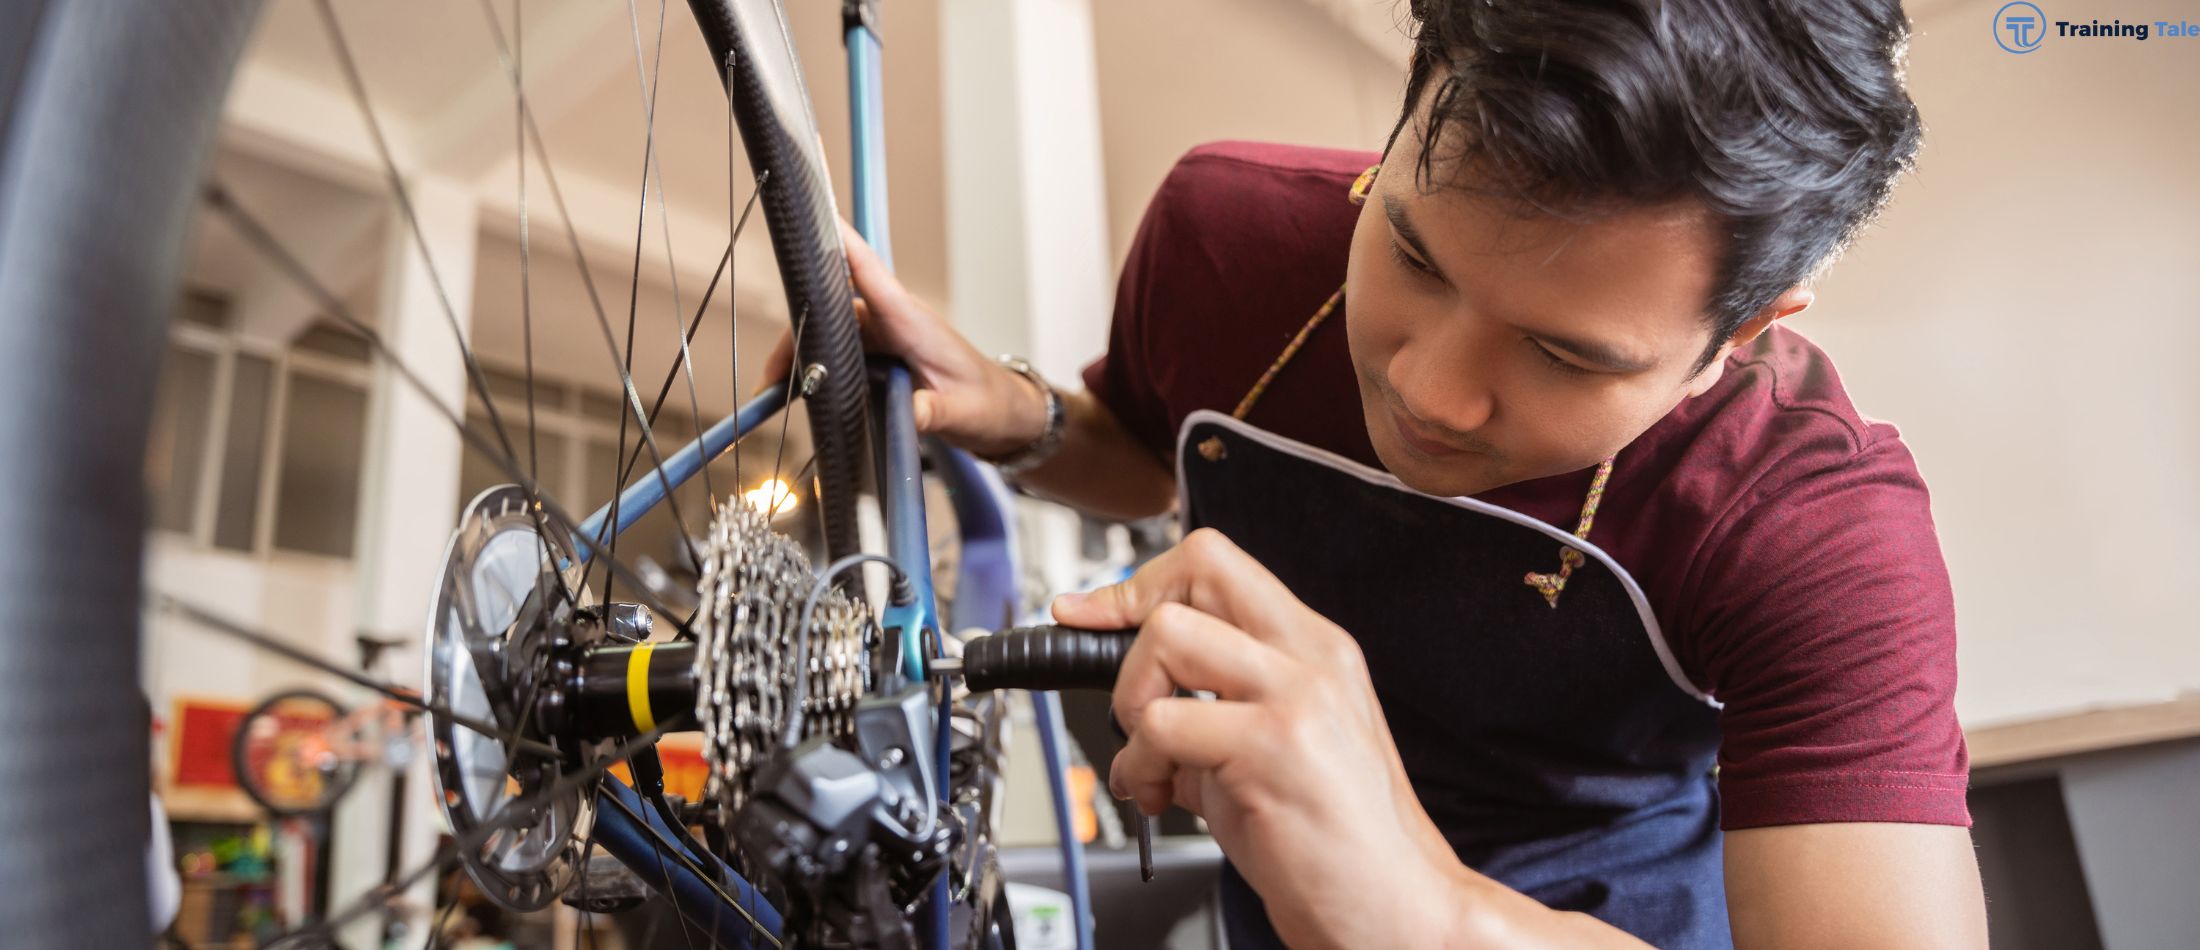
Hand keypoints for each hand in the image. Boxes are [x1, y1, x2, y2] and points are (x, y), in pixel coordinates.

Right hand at [760, 222, 1048, 456]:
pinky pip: (838, 353)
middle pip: (833, 310)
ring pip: (830, 332)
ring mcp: (886, 338)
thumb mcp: (962, 413)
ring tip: (774, 389)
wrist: (1004, 415)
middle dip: (798, 334)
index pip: (870, 272)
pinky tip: (794, 391)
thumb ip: (933, 412)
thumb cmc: (988, 404)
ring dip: (801, 354)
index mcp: (912, 322)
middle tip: (772, 376)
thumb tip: (909, 415)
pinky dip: (814, 368)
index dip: (841, 244)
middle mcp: (894, 322)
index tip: (815, 216)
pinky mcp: (881, 356)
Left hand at [1052, 528, 1463, 948]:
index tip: (1091, 615)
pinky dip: (1137, 764)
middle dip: (1131, 622)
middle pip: (1198, 565)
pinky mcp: (1275, 745)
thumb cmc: (1336, 842)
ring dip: (1132, 700)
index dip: (1141, 584)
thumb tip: (1137, 704)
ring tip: (1150, 760)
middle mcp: (1312, 657)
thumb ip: (1212, 712)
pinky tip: (1159, 797)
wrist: (1396, 909)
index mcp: (1315, 648)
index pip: (1217, 562)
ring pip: (1168, 635)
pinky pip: (1162, 723)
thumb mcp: (1271, 751)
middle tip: (1129, 694)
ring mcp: (1298, 696)